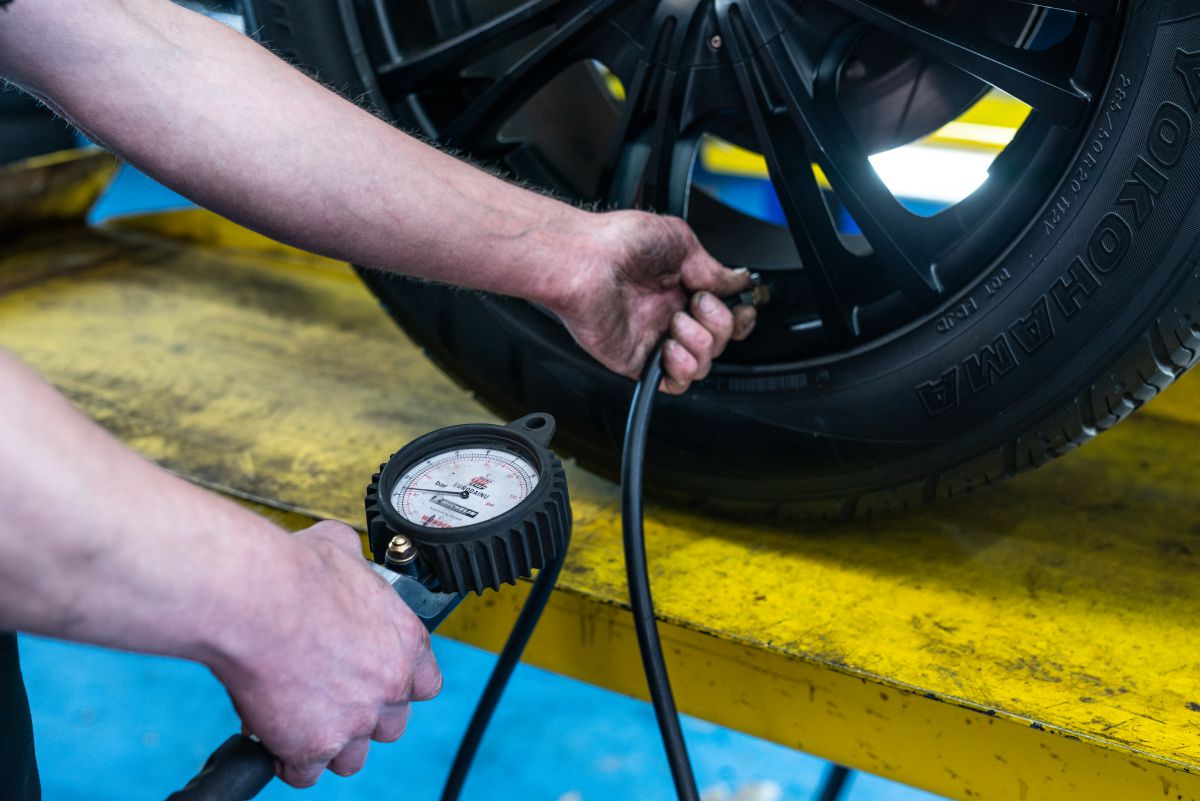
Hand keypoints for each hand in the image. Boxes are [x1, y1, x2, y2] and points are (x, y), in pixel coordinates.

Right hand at [210, 521, 440, 786]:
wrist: (256, 600)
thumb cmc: (295, 572)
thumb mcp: (339, 548)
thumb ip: (353, 560)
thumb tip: (345, 550)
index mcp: (404, 642)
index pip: (425, 682)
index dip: (399, 684)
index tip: (378, 679)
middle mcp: (387, 686)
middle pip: (391, 725)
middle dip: (364, 716)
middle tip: (333, 698)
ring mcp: (352, 721)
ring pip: (352, 758)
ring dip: (331, 745)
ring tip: (303, 721)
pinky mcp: (311, 746)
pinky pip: (305, 774)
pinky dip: (289, 761)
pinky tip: (274, 739)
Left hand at [553, 210, 756, 393]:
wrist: (585, 261)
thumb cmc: (618, 242)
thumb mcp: (680, 240)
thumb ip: (712, 268)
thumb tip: (735, 280)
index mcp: (679, 288)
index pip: (721, 315)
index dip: (739, 317)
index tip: (743, 308)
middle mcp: (667, 315)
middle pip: (719, 342)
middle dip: (721, 324)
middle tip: (698, 302)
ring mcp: (654, 339)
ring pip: (702, 365)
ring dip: (702, 344)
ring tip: (679, 321)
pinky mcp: (636, 360)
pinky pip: (673, 382)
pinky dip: (682, 369)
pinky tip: (671, 346)